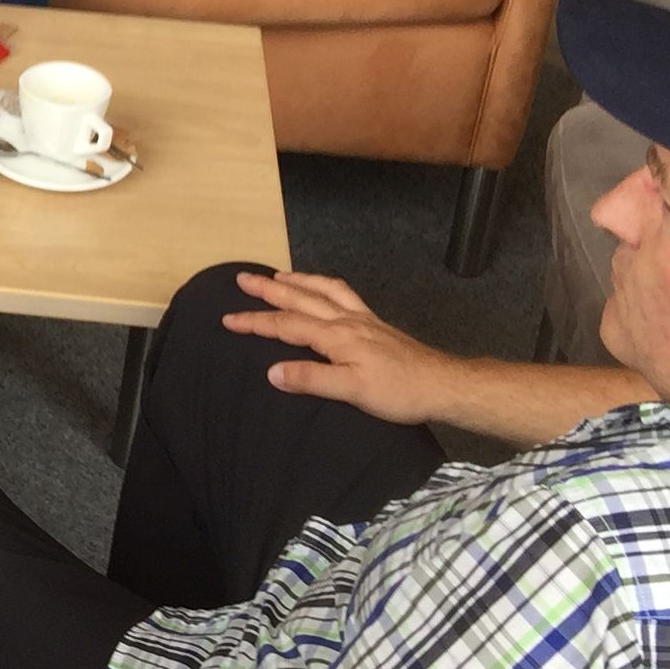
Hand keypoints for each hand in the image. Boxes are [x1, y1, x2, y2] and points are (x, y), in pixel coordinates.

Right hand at [222, 269, 462, 426]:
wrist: (441, 384)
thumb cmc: (399, 391)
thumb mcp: (351, 391)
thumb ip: (311, 379)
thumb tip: (272, 371)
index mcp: (336, 336)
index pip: (286, 325)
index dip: (255, 322)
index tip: (228, 320)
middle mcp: (347, 320)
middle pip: (301, 299)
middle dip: (268, 290)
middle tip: (243, 279)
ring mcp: (363, 319)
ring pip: (323, 291)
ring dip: (297, 281)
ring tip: (277, 276)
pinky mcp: (375, 324)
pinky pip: (344, 295)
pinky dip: (325, 286)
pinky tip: (323, 289)